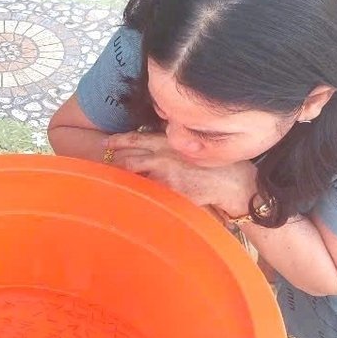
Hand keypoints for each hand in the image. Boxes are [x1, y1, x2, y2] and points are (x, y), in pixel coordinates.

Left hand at [105, 131, 255, 211]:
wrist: (231, 181)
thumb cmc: (212, 163)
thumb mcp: (189, 145)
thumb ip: (169, 144)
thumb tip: (151, 147)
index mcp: (168, 141)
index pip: (136, 138)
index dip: (118, 140)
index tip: (105, 142)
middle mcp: (163, 155)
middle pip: (128, 159)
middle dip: (115, 164)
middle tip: (106, 168)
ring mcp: (165, 174)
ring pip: (135, 177)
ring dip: (125, 181)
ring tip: (118, 185)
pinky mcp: (170, 191)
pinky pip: (149, 194)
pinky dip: (140, 196)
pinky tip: (136, 199)